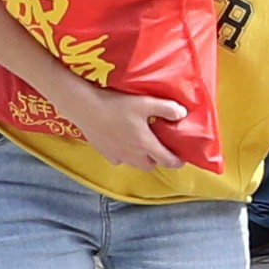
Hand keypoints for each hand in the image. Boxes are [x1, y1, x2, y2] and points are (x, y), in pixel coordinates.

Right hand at [49, 76, 176, 175]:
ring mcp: (118, 155)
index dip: (176, 162)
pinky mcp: (105, 152)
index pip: (167, 161)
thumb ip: (166, 108)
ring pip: (134, 164)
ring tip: (142, 145)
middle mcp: (133, 155)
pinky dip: (124, 155)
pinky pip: (119, 159)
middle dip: (157, 160)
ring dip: (141, 159)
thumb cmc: (116, 105)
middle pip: (150, 165)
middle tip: (160, 148)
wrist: (86, 108)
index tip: (181, 159)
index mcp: (146, 144)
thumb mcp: (145, 103)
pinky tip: (123, 143)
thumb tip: (182, 113)